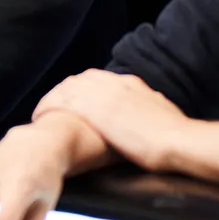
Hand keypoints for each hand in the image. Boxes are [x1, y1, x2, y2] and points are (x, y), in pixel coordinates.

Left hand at [34, 69, 188, 171]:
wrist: (178, 140)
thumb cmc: (175, 135)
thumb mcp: (162, 113)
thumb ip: (150, 107)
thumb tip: (150, 110)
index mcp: (131, 83)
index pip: (97, 79)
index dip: (82, 90)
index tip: (74, 102)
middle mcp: (114, 83)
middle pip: (79, 81)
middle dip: (63, 93)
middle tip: (52, 107)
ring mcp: (103, 94)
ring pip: (67, 89)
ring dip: (53, 100)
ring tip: (42, 113)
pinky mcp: (94, 108)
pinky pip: (62, 102)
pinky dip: (49, 107)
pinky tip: (40, 117)